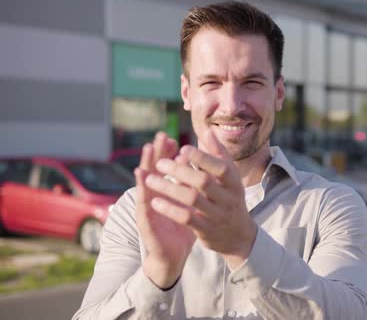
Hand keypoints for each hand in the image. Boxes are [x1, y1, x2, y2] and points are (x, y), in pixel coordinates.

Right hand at [134, 132, 195, 288]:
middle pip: (155, 170)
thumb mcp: (189, 204)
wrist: (172, 256)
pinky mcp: (146, 221)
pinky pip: (144, 202)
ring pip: (146, 182)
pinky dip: (143, 188)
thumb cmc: (181, 227)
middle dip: (158, 152)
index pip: (167, 168)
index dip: (169, 153)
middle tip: (161, 135)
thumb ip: (192, 185)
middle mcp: (155, 196)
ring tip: (148, 148)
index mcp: (166, 192)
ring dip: (146, 163)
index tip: (174, 138)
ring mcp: (149, 207)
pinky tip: (141, 176)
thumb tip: (200, 167)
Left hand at [147, 129, 256, 268]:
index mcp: (234, 182)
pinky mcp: (206, 230)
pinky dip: (170, 209)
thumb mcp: (230, 177)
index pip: (221, 167)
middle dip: (180, 171)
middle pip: (203, 182)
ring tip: (149, 180)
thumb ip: (218, 155)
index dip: (202, 158)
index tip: (183, 148)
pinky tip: (155, 202)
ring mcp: (217, 215)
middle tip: (159, 163)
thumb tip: (206, 131)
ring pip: (191, 199)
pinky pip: (186, 218)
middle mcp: (228, 198)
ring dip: (169, 188)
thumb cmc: (230, 198)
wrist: (238, 236)